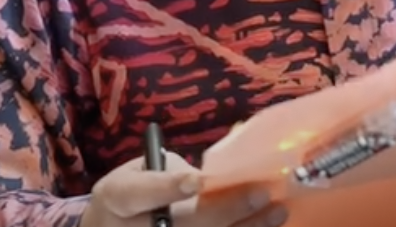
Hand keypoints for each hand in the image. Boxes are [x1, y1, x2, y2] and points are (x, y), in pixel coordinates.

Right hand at [80, 153, 285, 226]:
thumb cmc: (132, 196)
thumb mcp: (138, 174)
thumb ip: (171, 173)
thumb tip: (220, 175)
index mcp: (118, 197)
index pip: (138, 193)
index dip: (168, 188)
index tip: (197, 181)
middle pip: (183, 224)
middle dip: (225, 210)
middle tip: (261, 193)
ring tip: (277, 213)